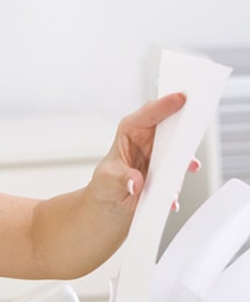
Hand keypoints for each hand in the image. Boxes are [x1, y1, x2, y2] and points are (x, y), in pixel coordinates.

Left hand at [91, 93, 196, 212]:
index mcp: (131, 130)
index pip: (148, 112)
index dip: (164, 104)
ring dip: (186, 155)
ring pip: (182, 146)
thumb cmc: (105, 183)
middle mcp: (150, 138)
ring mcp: (163, 153)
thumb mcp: (107, 180)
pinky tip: (173, 194)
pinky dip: (181, 180)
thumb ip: (122, 178)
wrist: (113, 203)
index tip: (180, 98)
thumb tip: (136, 182)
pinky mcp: (172, 168)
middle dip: (185, 120)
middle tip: (196, 121)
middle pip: (172, 122)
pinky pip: (182, 170)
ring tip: (189, 165)